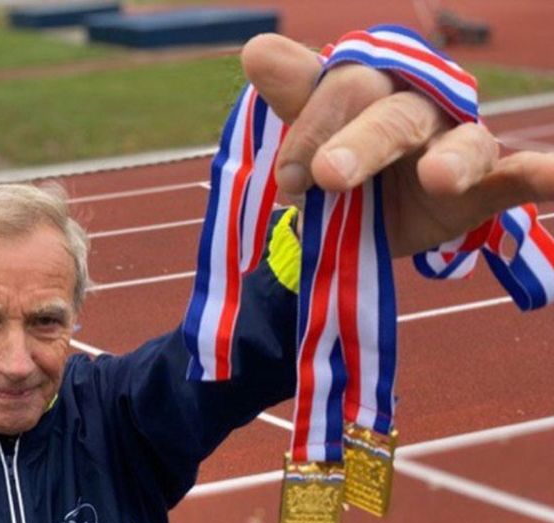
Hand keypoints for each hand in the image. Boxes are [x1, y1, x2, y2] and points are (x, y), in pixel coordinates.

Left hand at [241, 34, 553, 256]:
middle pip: (392, 117)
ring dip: (451, 161)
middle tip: (326, 176)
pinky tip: (551, 177)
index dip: (313, 129)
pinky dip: (537, 175)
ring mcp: (453, 145)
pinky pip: (514, 176)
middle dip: (360, 145)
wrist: (361, 216)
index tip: (288, 178)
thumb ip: (295, 93)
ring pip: (459, 145)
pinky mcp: (483, 187)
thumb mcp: (312, 131)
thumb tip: (256, 49)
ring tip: (438, 178)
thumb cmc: (336, 158)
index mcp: (370, 85)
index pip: (343, 90)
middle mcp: (415, 106)